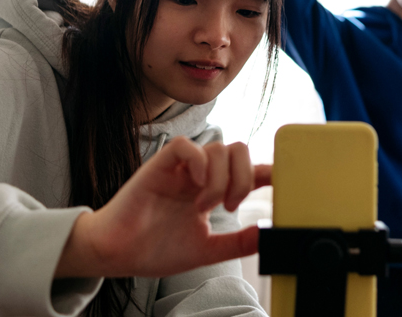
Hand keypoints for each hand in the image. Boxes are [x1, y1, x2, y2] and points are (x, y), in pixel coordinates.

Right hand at [55, 137, 271, 277]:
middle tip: (230, 205)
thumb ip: (238, 242)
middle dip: (243, 177)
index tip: (283, 183)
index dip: (268, 172)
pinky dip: (198, 163)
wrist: (118, 254)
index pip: (247, 171)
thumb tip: (268, 235)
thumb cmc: (155, 249)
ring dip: (220, 179)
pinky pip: (185, 147)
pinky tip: (196, 187)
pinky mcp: (159, 166)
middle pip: (238, 150)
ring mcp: (181, 169)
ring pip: (217, 148)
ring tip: (204, 207)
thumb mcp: (207, 249)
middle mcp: (199, 175)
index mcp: (212, 191)